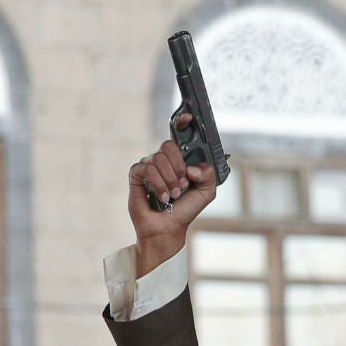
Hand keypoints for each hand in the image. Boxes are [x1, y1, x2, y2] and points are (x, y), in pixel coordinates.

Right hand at [127, 117, 216, 273]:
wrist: (169, 228)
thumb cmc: (185, 210)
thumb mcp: (206, 193)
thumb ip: (209, 175)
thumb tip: (193, 168)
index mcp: (179, 160)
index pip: (178, 136)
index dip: (182, 123)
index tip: (188, 117)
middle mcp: (163, 160)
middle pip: (168, 146)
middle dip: (178, 167)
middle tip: (182, 184)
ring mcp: (149, 166)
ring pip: (158, 159)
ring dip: (169, 181)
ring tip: (172, 195)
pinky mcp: (136, 175)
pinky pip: (146, 168)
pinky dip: (158, 184)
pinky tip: (162, 196)